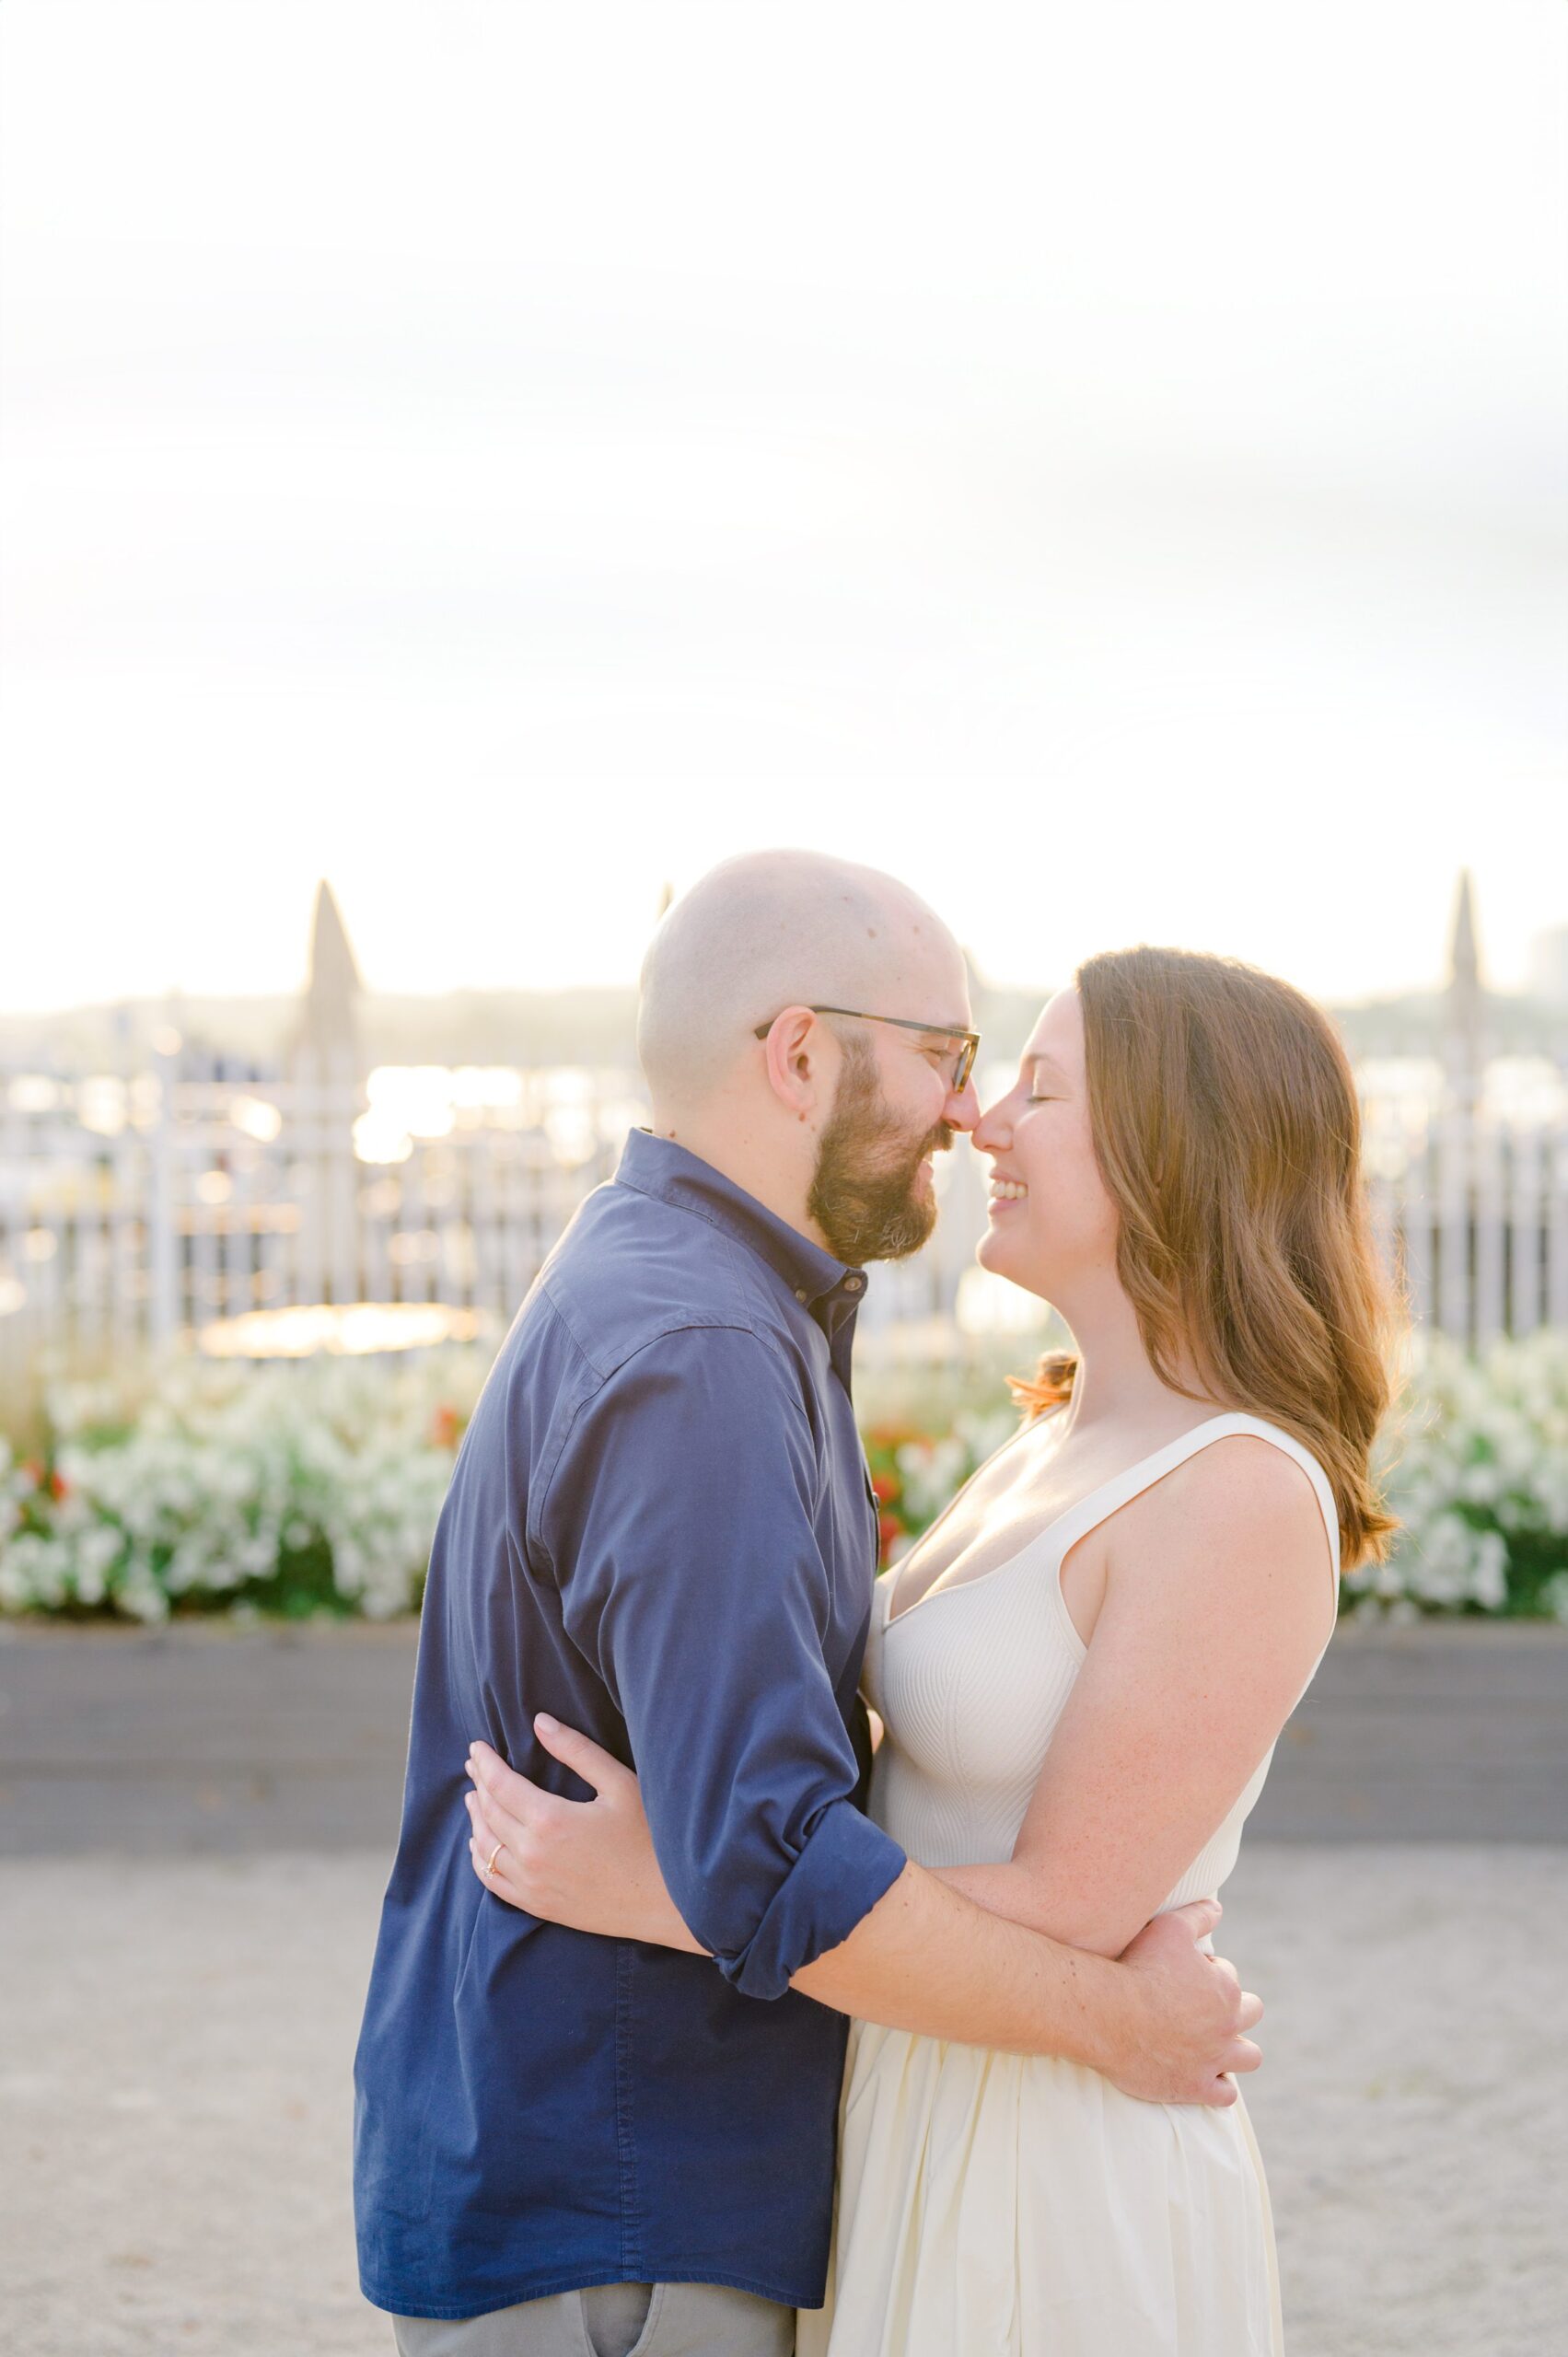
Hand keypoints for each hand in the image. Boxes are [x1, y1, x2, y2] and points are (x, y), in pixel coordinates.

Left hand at [464, 1718, 704, 1952]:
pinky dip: (480, 1859)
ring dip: (475, 1819)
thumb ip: (577, 1750)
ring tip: (473, 1798)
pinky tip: (479, 1846)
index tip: (476, 1747)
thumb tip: (539, 1722)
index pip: (500, 1784)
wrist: (666, 1902)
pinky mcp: (538, 1905)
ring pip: (485, 1847)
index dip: (485, 1763)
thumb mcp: (619, 1784)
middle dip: (479, 1784)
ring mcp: (532, 1884)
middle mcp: (532, 1854)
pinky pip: (493, 1882)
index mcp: (550, 1819)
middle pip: (489, 1812)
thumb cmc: (649, 1838)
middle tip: (473, 1765)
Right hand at [1103, 1898, 1263, 2106]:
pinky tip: (1204, 2075)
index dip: (1208, 1972)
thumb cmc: (1138, 1968)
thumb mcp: (1170, 1927)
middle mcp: (1227, 2026)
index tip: (1184, 1975)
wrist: (1110, 2015)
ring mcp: (1213, 2060)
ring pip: (1249, 2057)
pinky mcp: (1195, 2087)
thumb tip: (1218, 1909)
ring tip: (1214, 2043)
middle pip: (1251, 2014)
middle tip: (1203, 2007)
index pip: (1230, 1977)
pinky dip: (1220, 2086)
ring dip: (1238, 2050)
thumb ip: (1199, 1916)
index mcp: (1225, 1989)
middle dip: (1235, 2008)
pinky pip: (1225, 2094)